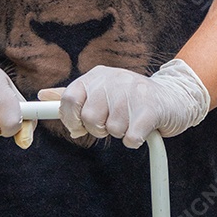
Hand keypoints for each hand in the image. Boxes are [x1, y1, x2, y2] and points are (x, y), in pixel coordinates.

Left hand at [38, 59, 209, 148]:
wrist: (174, 96)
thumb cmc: (131, 98)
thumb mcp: (101, 90)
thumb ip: (72, 95)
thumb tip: (42, 95)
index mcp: (97, 75)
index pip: (69, 99)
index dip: (71, 119)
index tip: (78, 127)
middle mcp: (112, 80)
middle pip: (89, 118)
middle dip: (99, 129)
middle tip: (113, 122)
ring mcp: (132, 93)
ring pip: (111, 130)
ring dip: (120, 133)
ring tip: (130, 120)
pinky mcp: (149, 110)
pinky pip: (129, 139)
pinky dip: (134, 140)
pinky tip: (141, 129)